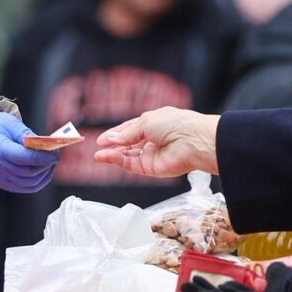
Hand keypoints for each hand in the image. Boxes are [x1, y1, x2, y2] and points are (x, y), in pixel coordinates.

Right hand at [0, 112, 58, 192]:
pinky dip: (40, 181)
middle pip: (28, 172)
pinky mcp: (5, 184)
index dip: (41, 157)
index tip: (55, 154)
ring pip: (29, 182)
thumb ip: (27, 134)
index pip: (22, 158)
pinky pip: (26, 188)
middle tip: (56, 155)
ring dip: (45, 174)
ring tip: (51, 162)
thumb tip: (46, 145)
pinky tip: (46, 171)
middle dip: (45, 164)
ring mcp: (1, 178)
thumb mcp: (10, 123)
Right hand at [93, 107, 219, 177]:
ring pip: (127, 156)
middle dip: (112, 146)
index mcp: (153, 124)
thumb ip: (127, 133)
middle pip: (127, 145)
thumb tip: (110, 139)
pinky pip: (131, 165)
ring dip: (112, 155)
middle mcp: (152, 140)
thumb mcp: (146, 122)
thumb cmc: (175, 124)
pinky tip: (107, 157)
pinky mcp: (151, 169)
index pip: (130, 130)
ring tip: (98, 154)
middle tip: (98, 147)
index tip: (101, 139)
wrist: (193, 141)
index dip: (115, 134)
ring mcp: (151, 155)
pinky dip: (118, 161)